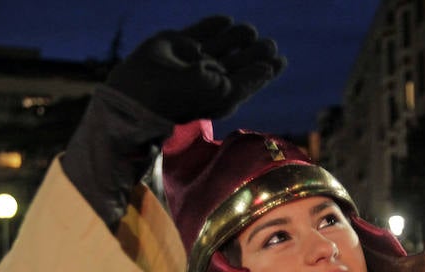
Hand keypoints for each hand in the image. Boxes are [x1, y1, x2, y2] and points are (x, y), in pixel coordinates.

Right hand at [106, 16, 285, 121]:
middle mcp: (209, 77)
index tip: (280, 60)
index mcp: (222, 94)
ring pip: (221, 45)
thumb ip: (247, 82)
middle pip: (238, 61)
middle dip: (255, 52)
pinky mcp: (177, 43)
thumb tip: (268, 69)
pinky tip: (226, 20)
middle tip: (270, 44)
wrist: (143, 90)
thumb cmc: (187, 98)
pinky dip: (213, 25)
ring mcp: (193, 60)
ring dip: (237, 37)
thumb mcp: (224, 94)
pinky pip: (200, 31)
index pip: (248, 80)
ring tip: (251, 31)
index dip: (265, 70)